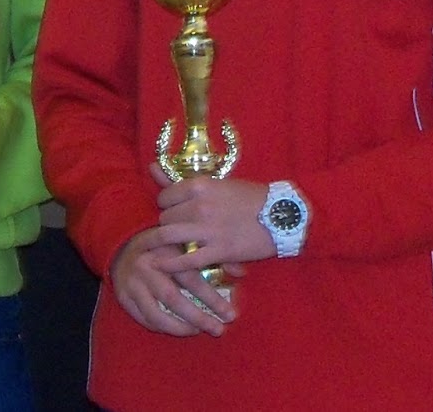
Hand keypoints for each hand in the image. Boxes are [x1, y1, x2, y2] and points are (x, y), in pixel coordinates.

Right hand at [109, 226, 236, 336]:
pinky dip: (162, 327)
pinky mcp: (123, 296)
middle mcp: (146, 267)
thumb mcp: (186, 244)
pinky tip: (178, 328)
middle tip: (219, 329)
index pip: (190, 278)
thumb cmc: (165, 247)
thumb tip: (241, 272)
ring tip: (199, 331)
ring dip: (180, 328)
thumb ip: (212, 256)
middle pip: (173, 298)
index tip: (231, 313)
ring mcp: (132, 283)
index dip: (212, 298)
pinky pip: (144, 319)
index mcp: (164, 250)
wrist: (123, 246)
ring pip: (156, 314)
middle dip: (198, 318)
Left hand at [155, 170, 273, 266]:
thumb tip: (150, 167)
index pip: (165, 197)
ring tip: (161, 246)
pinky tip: (160, 265)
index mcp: (200, 186)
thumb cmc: (251, 197)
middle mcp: (200, 206)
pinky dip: (170, 264)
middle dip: (167, 224)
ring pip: (169, 236)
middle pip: (165, 218)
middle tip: (176, 228)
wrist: (281, 215)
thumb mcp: (217, 182)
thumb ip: (180, 180)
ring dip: (163, 242)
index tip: (174, 209)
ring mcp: (208, 230)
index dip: (167, 205)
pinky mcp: (218, 251)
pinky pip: (186, 260)